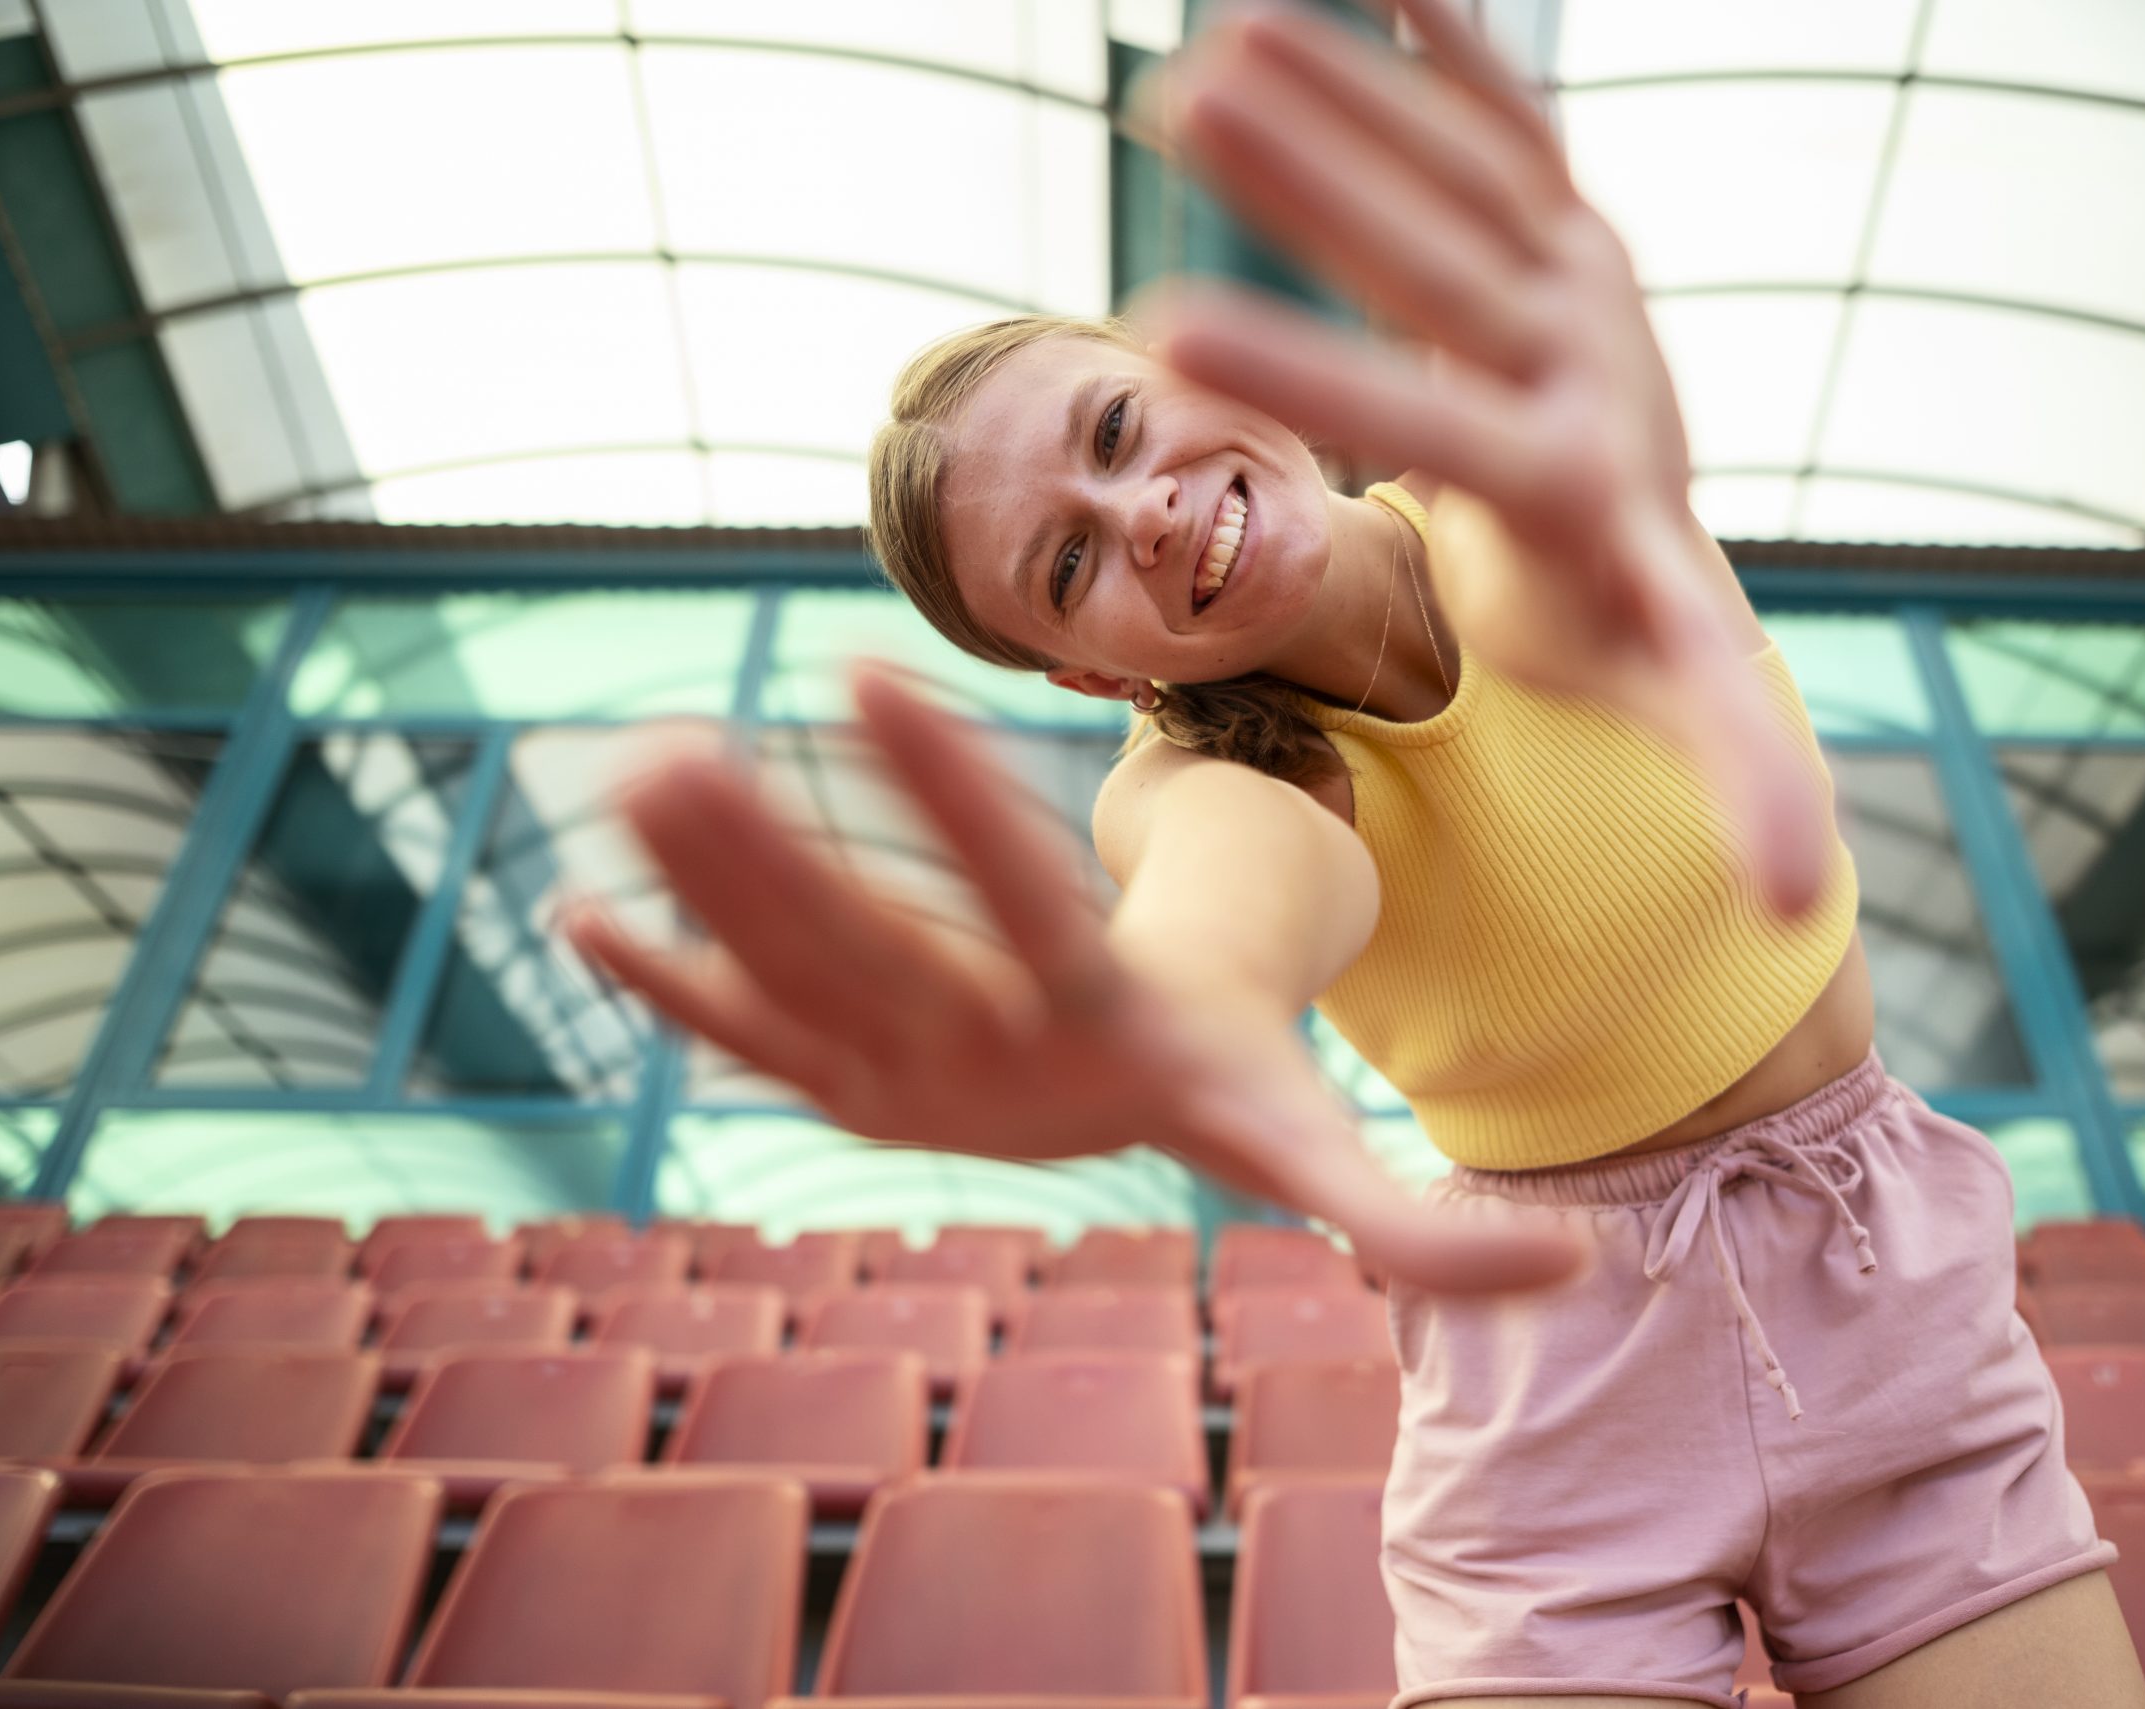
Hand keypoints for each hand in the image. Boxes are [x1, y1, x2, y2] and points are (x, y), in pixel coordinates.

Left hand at [563, 662, 1585, 1294]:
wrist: (1113, 1118)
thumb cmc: (1221, 1083)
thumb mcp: (1307, 1137)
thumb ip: (1411, 1222)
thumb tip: (1565, 1282)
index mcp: (1086, 1037)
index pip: (1012, 907)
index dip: (942, 800)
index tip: (862, 676)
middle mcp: (968, 1063)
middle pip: (857, 946)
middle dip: (764, 857)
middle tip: (673, 748)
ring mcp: (886, 1074)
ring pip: (779, 970)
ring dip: (697, 879)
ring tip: (631, 767)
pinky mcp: (832, 1073)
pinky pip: (738, 1029)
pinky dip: (661, 980)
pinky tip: (578, 911)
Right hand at [1133, 0, 1829, 914]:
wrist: (1646, 511)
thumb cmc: (1617, 618)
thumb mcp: (1679, 698)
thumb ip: (1746, 775)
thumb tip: (1812, 907)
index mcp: (1592, 478)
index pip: (1462, 434)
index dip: (1336, 390)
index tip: (1175, 350)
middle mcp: (1593, 355)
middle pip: (1452, 263)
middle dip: (1322, 186)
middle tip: (1192, 103)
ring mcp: (1579, 274)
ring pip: (1465, 167)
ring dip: (1345, 94)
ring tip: (1213, 44)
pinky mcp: (1564, 221)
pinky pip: (1504, 118)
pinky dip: (1447, 44)